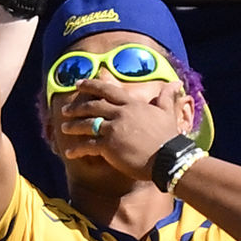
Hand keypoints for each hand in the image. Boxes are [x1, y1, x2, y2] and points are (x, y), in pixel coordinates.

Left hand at [47, 79, 179, 182]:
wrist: (169, 158)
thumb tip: (176, 83)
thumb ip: (166, 97)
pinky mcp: (109, 146)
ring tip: (64, 128)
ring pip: (87, 124)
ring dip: (73, 125)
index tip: (78, 84)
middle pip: (93, 105)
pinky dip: (77, 149)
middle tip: (65, 109)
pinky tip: (69, 152)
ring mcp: (113, 129)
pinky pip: (88, 145)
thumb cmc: (169, 137)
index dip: (91, 85)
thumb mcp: (167, 112)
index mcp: (132, 104)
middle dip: (77, 107)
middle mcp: (120, 113)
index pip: (107, 90)